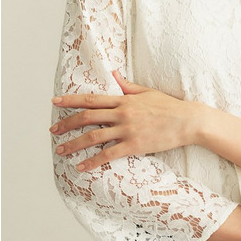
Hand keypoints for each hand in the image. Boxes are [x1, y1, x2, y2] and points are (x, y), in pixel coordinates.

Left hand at [50, 71, 199, 171]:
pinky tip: (81, 166)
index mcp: (124, 100)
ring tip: (61, 150)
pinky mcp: (134, 145)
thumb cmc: (169, 106)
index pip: (91, 99)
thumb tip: (113, 74)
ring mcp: (127, 130)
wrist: (187, 120)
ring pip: (93, 137)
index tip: (55, 102)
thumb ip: (127, 85)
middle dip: (66, 123)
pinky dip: (92, 161)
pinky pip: (108, 154)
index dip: (71, 100)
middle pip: (87, 117)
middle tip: (53, 130)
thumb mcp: (147, 92)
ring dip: (73, 144)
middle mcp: (122, 113)